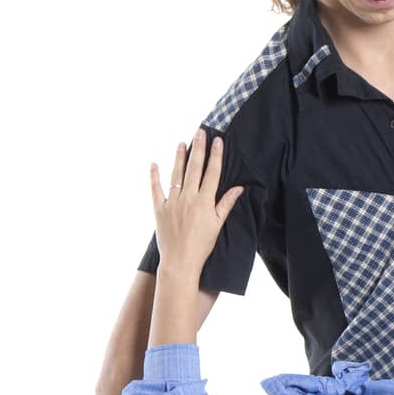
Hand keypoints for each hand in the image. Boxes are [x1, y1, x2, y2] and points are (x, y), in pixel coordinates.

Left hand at [150, 131, 243, 273]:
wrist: (180, 262)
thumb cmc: (202, 246)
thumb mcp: (217, 225)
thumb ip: (226, 204)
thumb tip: (239, 188)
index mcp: (204, 202)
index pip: (212, 173)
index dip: (216, 155)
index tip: (217, 140)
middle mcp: (188, 198)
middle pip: (194, 168)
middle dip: (198, 148)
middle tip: (199, 132)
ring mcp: (172, 202)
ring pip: (176, 174)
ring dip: (179, 157)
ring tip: (182, 143)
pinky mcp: (159, 209)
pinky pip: (156, 189)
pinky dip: (154, 176)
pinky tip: (154, 163)